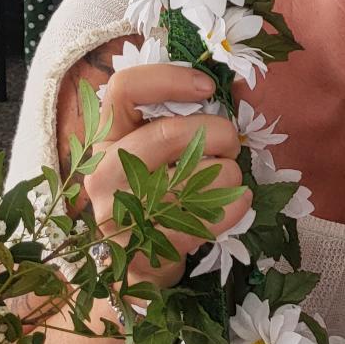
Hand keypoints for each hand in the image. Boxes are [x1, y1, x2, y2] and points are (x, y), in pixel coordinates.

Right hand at [83, 63, 250, 287]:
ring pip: (195, 177)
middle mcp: (104, 172)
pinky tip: (240, 202)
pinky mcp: (141, 249)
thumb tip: (230, 83)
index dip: (169, 79)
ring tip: (231, 179)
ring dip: (230, 173)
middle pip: (166, 133)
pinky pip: (206, 219)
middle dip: (217, 132)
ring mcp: (118, 213)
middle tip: (232, 144)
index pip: (124, 89)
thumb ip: (185, 118)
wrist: (138, 264)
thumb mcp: (161, 153)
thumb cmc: (158, 194)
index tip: (207, 87)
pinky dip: (235, 206)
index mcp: (107, 139)